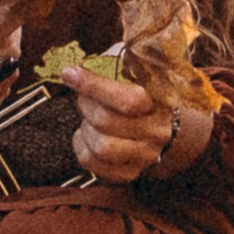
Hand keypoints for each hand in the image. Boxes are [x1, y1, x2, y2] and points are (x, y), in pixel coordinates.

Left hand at [68, 67, 177, 182]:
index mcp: (162, 101)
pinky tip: (87, 133)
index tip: (69, 73)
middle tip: (83, 95)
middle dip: (85, 104)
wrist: (163, 125)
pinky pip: (92, 162)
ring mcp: (145, 155)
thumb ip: (113, 61)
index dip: (94, 86)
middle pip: (106, 121)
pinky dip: (80, 145)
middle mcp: (157, 131)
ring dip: (85, 127)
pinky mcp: (129, 173)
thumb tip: (81, 66)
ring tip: (89, 117)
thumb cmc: (142, 88)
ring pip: (100, 146)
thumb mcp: (134, 67)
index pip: (129, 100)